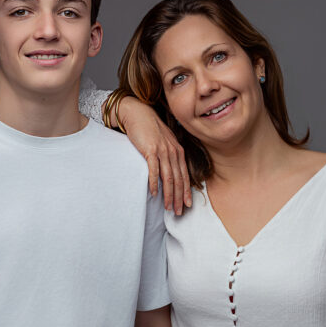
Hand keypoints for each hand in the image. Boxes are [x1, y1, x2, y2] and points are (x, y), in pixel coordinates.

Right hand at [116, 96, 191, 214]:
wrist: (138, 114)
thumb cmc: (149, 129)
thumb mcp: (164, 142)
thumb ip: (170, 155)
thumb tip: (171, 170)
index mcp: (178, 151)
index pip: (184, 175)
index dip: (186, 192)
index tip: (187, 205)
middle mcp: (173, 152)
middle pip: (178, 179)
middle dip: (179, 198)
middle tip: (178, 212)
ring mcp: (162, 151)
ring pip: (168, 178)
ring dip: (169, 194)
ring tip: (168, 207)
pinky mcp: (150, 150)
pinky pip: (154, 170)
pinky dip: (154, 183)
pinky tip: (154, 194)